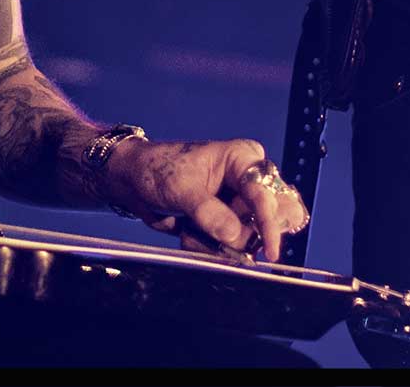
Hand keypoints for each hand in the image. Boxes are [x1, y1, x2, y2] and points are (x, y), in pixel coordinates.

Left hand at [101, 137, 308, 263]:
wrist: (134, 181)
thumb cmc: (157, 170)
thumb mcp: (180, 188)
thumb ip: (209, 212)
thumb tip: (236, 236)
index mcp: (243, 159)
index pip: (266, 194)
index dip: (270, 224)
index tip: (270, 250)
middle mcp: (249, 181)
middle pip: (275, 217)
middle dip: (247, 236)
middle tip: (217, 240)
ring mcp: (241, 204)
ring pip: (254, 237)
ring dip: (222, 245)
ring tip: (190, 232)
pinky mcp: (230, 223)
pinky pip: (236, 247)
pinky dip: (213, 249)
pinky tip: (190, 234)